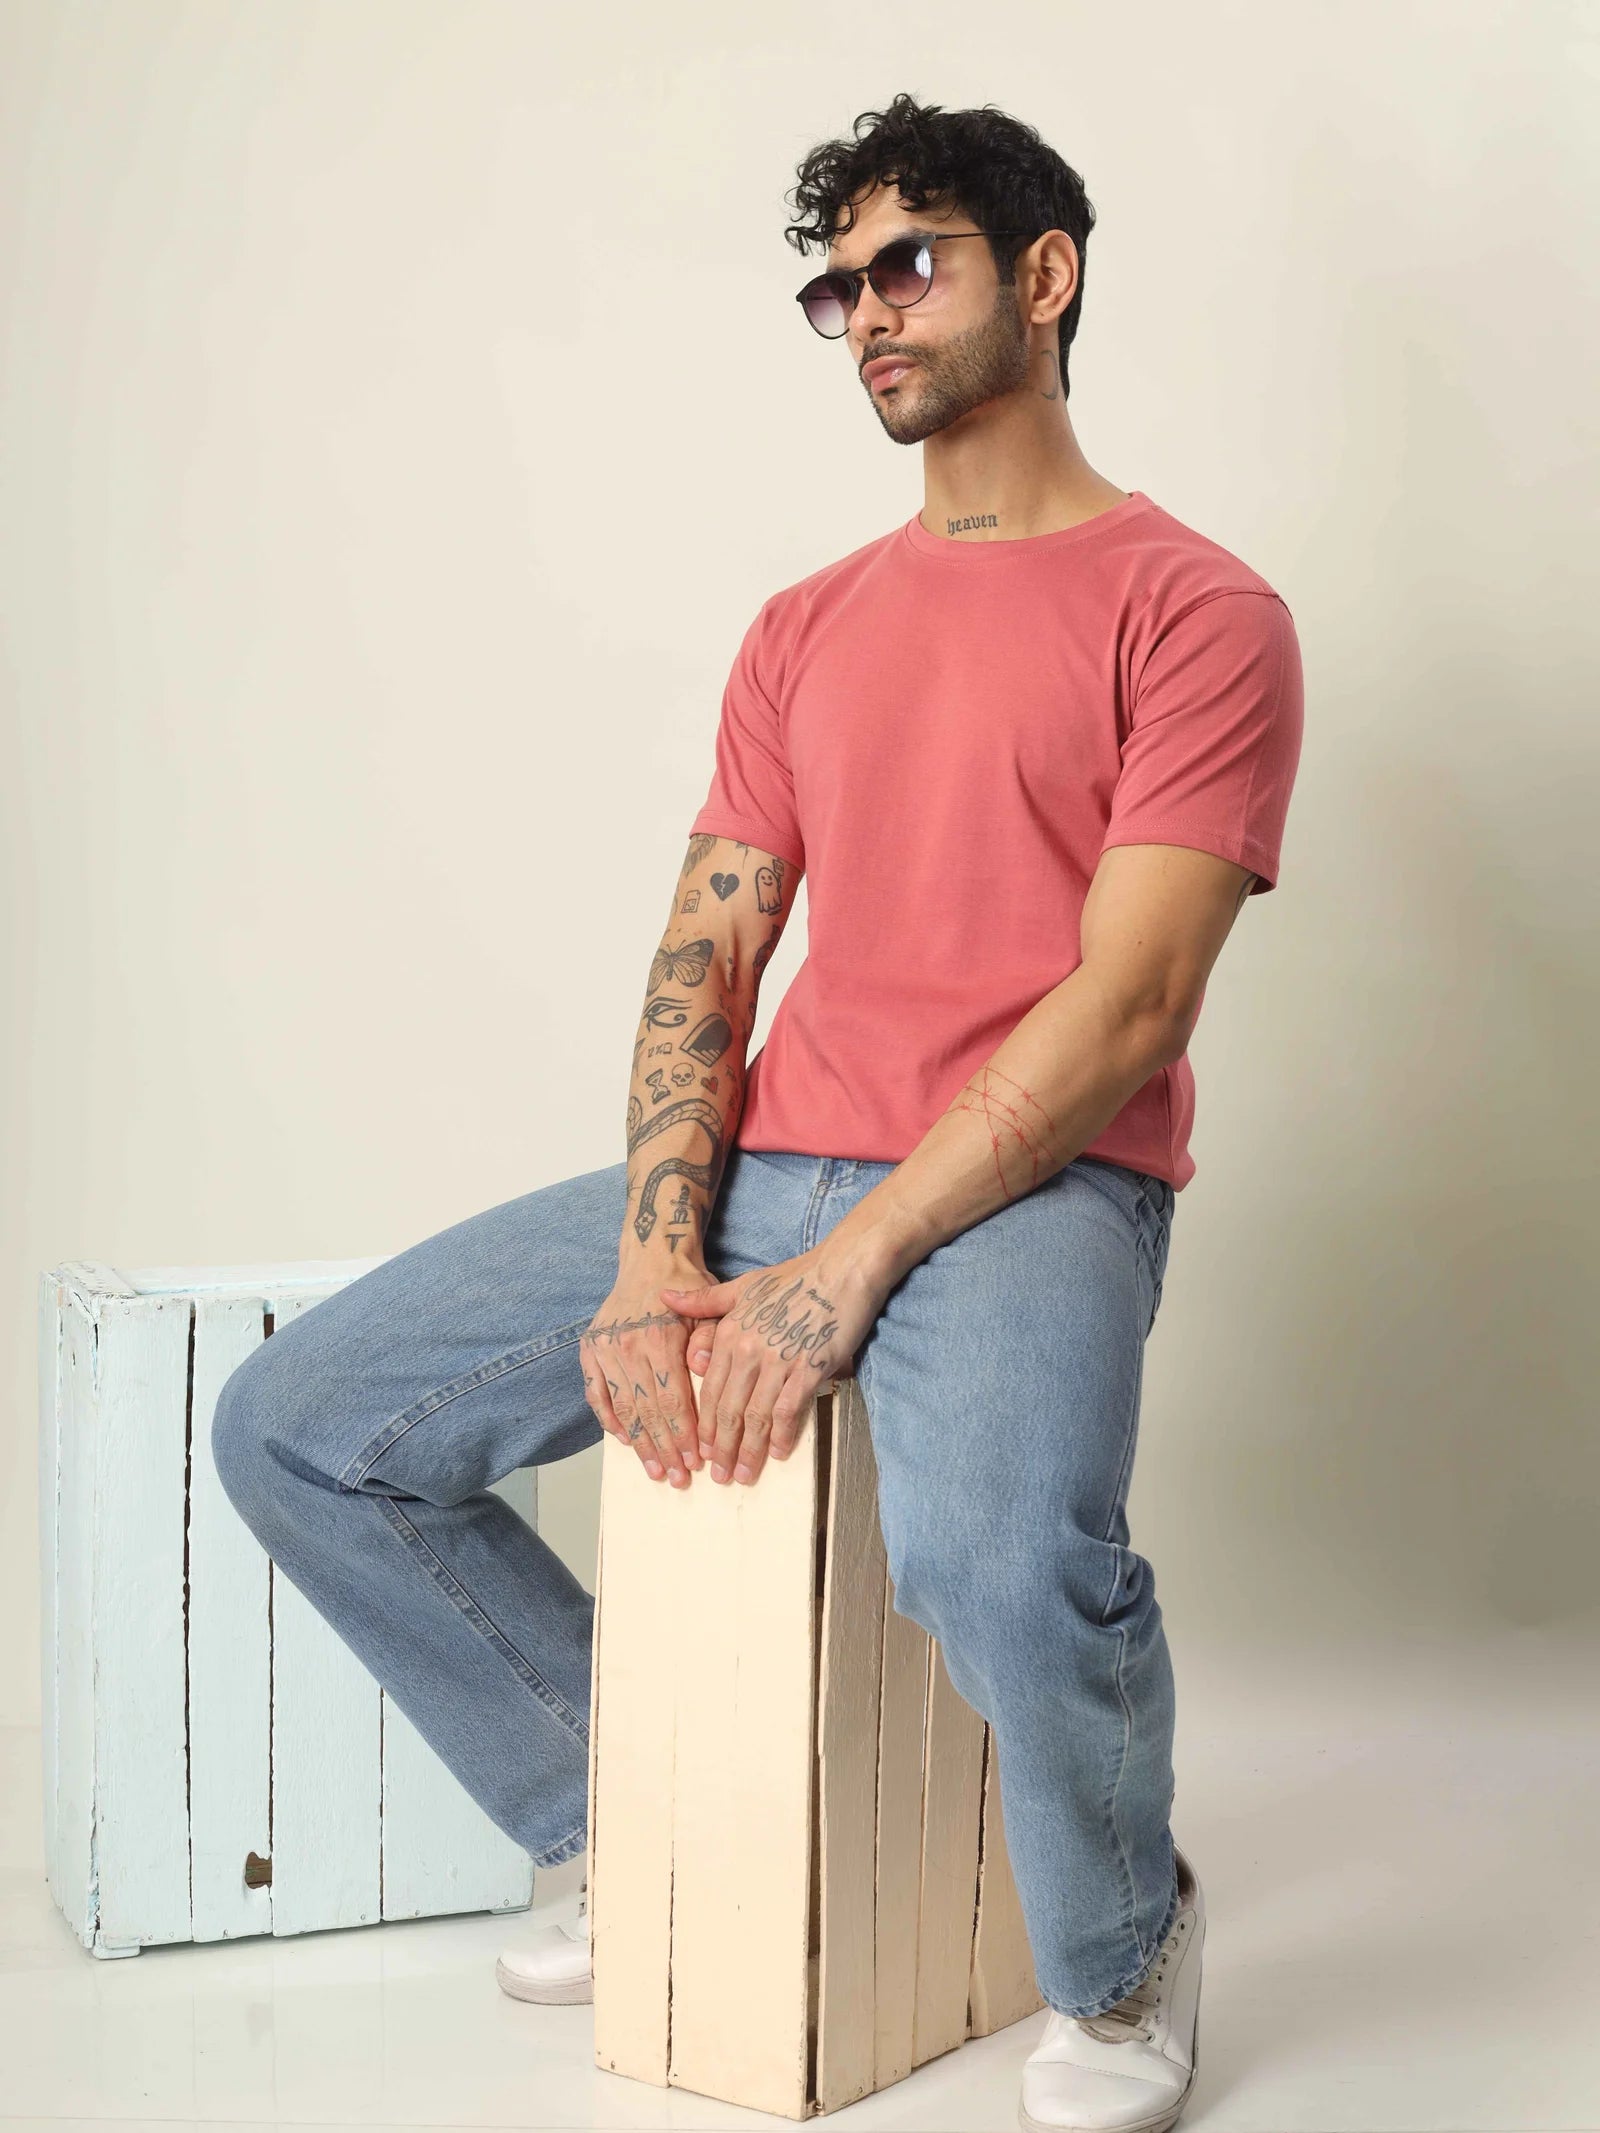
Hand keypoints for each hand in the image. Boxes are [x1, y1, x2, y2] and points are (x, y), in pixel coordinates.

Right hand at [581, 1261, 714, 1488]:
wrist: (651, 1258)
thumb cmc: (688, 1286)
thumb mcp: (709, 1307)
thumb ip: (708, 1342)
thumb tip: (701, 1373)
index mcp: (660, 1340)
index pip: (673, 1401)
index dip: (683, 1435)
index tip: (695, 1462)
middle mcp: (628, 1347)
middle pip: (648, 1412)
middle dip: (665, 1449)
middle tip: (678, 1479)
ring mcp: (605, 1349)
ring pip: (622, 1408)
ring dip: (639, 1443)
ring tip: (654, 1470)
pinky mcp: (590, 1349)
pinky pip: (595, 1393)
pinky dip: (608, 1419)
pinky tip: (624, 1439)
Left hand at [659, 1245, 887, 1486]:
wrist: (842, 1269)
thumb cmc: (795, 1278)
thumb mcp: (743, 1286)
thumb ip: (704, 1301)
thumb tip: (664, 1296)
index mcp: (729, 1333)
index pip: (709, 1391)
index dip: (704, 1426)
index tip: (702, 1451)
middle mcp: (748, 1350)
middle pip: (728, 1410)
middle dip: (721, 1448)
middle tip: (719, 1476)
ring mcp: (778, 1360)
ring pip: (755, 1416)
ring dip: (749, 1450)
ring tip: (744, 1475)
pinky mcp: (808, 1367)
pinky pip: (788, 1410)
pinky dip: (783, 1435)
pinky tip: (780, 1453)